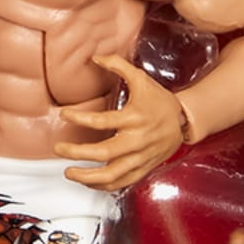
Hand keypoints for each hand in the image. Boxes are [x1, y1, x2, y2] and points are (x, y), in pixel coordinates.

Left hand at [53, 54, 186, 190]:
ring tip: (69, 172)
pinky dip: (102, 186)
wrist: (184, 122)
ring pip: (112, 175)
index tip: (65, 114)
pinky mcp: (143, 169)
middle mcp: (137, 140)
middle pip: (103, 152)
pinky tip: (88, 181)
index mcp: (135, 118)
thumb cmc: (159, 101)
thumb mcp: (141, 79)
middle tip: (60, 149)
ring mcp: (140, 158)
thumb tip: (96, 57)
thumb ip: (118, 66)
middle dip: (77, 153)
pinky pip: (121, 183)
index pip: (102, 121)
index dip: (81, 118)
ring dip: (87, 177)